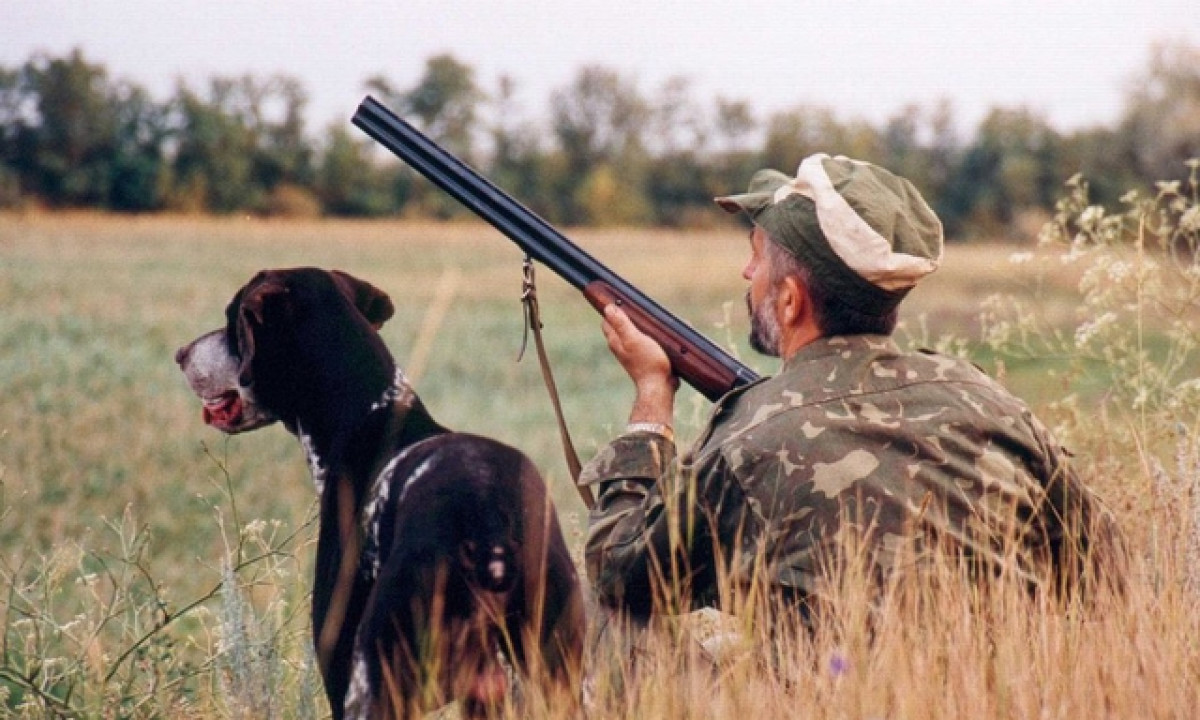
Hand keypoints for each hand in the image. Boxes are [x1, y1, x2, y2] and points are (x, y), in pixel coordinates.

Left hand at [601, 304, 677, 425]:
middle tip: (637, 307)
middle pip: (619, 327)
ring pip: (632, 334)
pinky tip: (660, 335)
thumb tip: (608, 307)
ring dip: (640, 326)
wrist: (659, 387)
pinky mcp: (645, 359)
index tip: (619, 300)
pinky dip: (649, 337)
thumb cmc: (648, 362)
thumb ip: (621, 324)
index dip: (611, 310)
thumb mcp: (634, 339)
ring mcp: (632, 354)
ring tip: (650, 319)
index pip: (607, 321)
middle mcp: (621, 347)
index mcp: (616, 341)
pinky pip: (645, 343)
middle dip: (626, 316)